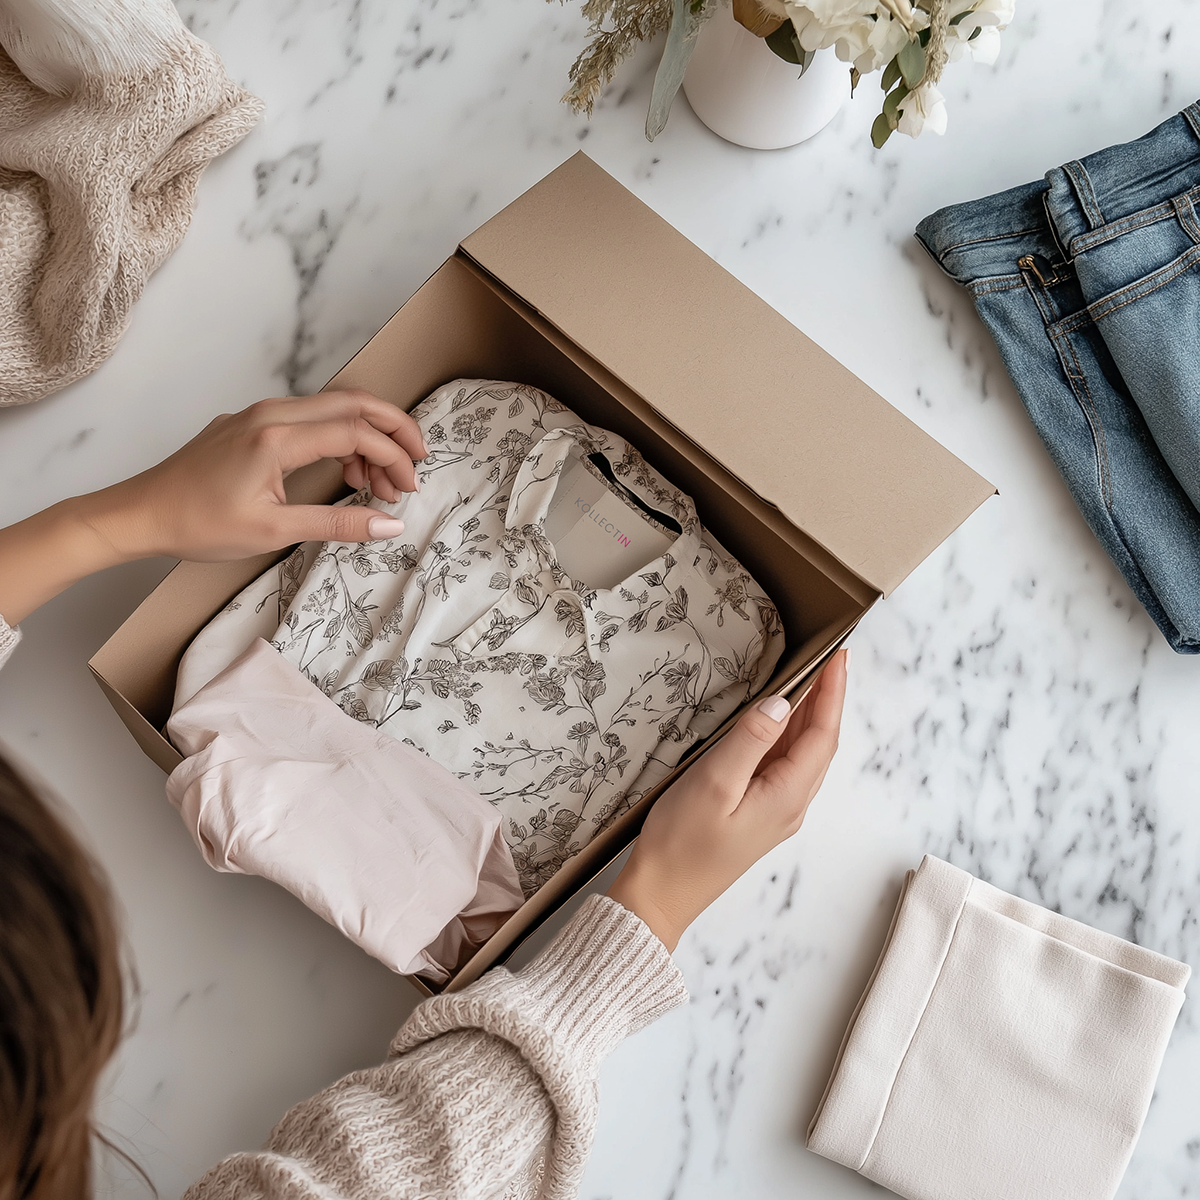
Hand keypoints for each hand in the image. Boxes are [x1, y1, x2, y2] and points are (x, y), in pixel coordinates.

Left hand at [0, 390, 424, 625]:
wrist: (140, 514)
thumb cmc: (198, 524)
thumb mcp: (275, 531)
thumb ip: (338, 524)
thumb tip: (390, 523)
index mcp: (277, 437)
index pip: (355, 431)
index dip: (392, 456)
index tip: (409, 486)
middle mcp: (270, 414)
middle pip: (351, 402)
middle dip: (392, 429)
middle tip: (418, 459)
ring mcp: (259, 415)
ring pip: (331, 409)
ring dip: (364, 438)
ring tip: (378, 483)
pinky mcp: (250, 425)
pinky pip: (308, 419)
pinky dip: (337, 439)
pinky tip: (342, 474)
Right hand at [607, 648, 848, 950]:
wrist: (661, 895)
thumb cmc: (682, 843)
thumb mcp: (714, 782)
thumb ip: (751, 739)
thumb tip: (782, 703)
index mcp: (787, 796)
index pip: (822, 735)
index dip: (833, 693)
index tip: (840, 657)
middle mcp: (790, 805)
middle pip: (819, 744)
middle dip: (828, 700)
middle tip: (829, 660)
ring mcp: (775, 812)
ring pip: (803, 756)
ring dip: (810, 718)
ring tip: (810, 681)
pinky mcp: (757, 815)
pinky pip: (784, 767)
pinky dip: (789, 737)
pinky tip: (777, 723)